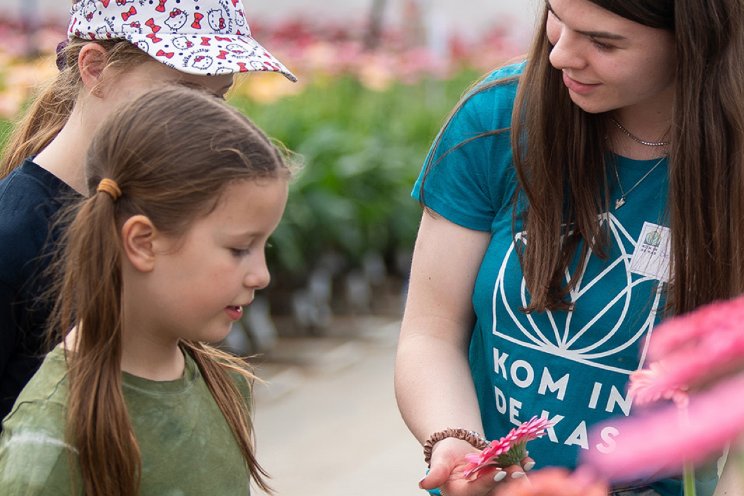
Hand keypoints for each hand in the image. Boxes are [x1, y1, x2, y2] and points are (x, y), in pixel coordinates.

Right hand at [419, 438, 534, 495]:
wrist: (456, 448)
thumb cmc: (446, 454)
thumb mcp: (439, 460)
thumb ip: (436, 473)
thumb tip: (423, 484)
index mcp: (461, 493)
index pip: (476, 489)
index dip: (488, 481)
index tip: (499, 472)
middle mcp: (478, 494)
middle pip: (495, 489)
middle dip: (508, 479)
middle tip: (518, 468)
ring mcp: (492, 487)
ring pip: (506, 482)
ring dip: (518, 473)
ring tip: (526, 462)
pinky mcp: (501, 480)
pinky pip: (512, 475)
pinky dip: (521, 466)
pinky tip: (529, 458)